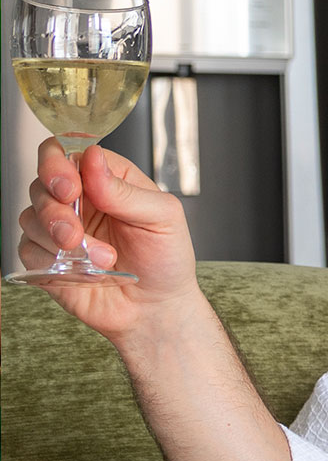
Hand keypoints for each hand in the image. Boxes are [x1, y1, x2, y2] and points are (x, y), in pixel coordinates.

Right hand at [16, 139, 199, 338]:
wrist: (157, 308)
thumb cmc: (166, 259)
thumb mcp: (162, 218)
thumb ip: (125, 191)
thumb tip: (93, 159)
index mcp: (105, 179)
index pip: (65, 152)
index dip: (57, 164)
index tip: (70, 188)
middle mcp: (77, 199)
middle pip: (40, 184)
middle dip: (54, 209)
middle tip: (75, 232)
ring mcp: (58, 228)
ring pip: (30, 217)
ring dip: (60, 239)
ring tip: (102, 259)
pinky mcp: (45, 258)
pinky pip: (28, 250)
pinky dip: (54, 262)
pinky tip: (87, 272)